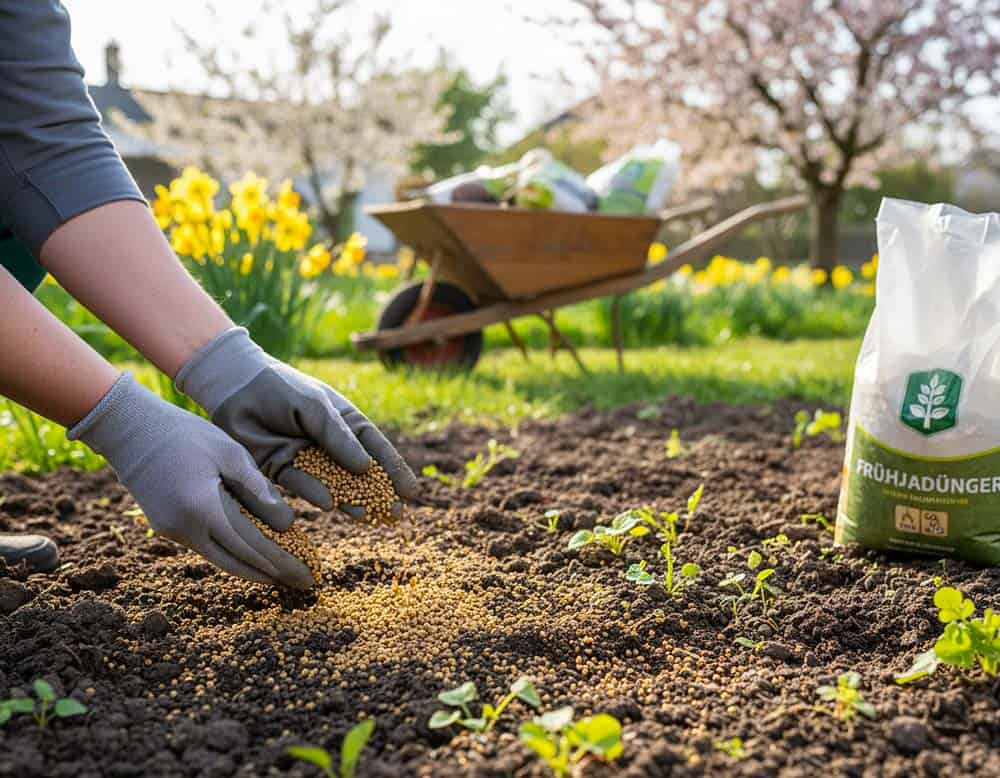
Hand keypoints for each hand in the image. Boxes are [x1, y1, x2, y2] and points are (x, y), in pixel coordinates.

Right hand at [68, 373, 313, 588]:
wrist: (130, 431)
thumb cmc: (185, 433)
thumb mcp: (229, 452)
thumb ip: (257, 488)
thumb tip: (286, 523)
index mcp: (204, 509)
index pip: (253, 546)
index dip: (283, 563)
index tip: (308, 575)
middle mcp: (186, 529)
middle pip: (237, 563)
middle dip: (273, 575)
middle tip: (303, 584)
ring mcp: (173, 532)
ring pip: (220, 559)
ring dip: (252, 569)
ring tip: (283, 575)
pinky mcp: (166, 528)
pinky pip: (206, 547)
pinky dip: (232, 553)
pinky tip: (252, 554)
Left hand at [174, 328, 418, 517]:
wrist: (236, 387)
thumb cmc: (282, 388)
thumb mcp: (316, 407)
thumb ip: (338, 437)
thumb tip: (365, 468)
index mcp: (344, 422)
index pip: (375, 448)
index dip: (394, 469)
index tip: (410, 491)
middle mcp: (328, 443)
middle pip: (358, 472)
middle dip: (377, 492)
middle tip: (394, 513)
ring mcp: (305, 458)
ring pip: (333, 483)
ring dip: (350, 499)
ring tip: (367, 515)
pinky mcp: (280, 469)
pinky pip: (301, 485)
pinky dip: (315, 493)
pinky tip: (329, 502)